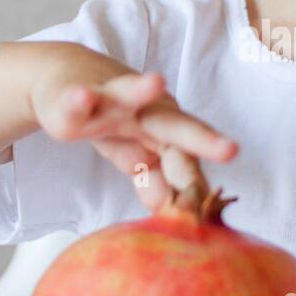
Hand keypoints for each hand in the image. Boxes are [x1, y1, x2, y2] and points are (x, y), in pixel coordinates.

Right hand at [32, 70, 237, 209]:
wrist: (66, 78)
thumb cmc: (111, 119)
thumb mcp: (134, 155)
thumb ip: (155, 182)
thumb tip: (172, 211)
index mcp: (166, 130)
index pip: (187, 161)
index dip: (196, 186)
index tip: (205, 217)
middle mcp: (147, 110)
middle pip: (177, 126)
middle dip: (203, 139)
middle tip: (229, 150)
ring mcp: (112, 99)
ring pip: (129, 94)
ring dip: (142, 90)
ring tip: (156, 82)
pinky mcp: (75, 95)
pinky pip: (76, 101)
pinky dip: (79, 99)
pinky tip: (83, 96)